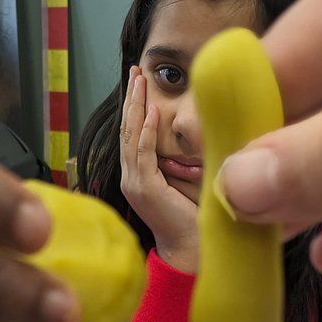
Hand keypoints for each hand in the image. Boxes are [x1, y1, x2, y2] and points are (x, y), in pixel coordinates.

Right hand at [120, 68, 198, 271]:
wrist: (191, 250)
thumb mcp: (185, 180)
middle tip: (135, 71)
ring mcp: (135, 184)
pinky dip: (147, 132)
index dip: (134, 107)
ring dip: (135, 107)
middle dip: (131, 98)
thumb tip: (192, 132)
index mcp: (138, 176)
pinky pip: (143, 154)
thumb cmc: (194, 218)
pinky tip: (153, 112)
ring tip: (139, 81)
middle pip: (126, 130)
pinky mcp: (145, 189)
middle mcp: (131, 178)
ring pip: (130, 137)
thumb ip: (180, 159)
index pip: (132, 134)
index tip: (139, 82)